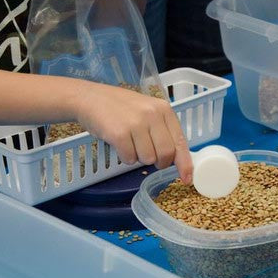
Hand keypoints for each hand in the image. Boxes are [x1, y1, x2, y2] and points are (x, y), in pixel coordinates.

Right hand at [72, 81, 192, 183]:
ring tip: (129, 142)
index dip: (185, 164)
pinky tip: (119, 143)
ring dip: (138, 158)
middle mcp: (152, 115)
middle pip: (166, 154)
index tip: (187, 179)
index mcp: (164, 109)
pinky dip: (125, 157)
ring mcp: (136, 123)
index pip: (181, 142)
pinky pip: (129, 159)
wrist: (90, 98)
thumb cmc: (120, 108)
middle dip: (159, 162)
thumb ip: (162, 130)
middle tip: (148, 156)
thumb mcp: (147, 111)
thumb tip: (176, 158)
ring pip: (148, 159)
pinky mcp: (119, 133)